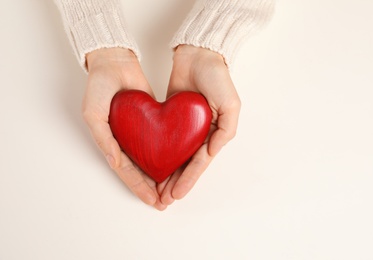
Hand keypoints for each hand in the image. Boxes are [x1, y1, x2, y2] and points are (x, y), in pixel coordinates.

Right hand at [83, 48, 166, 209]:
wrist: (115, 61)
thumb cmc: (99, 86)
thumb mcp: (93, 113)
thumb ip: (103, 138)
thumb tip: (114, 162)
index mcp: (111, 141)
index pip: (126, 170)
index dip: (137, 186)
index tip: (150, 199)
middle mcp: (126, 139)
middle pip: (141, 169)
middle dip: (151, 187)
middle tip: (164, 202)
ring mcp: (140, 130)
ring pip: (152, 158)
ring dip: (161, 175)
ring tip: (173, 190)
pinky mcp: (153, 119)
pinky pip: (161, 139)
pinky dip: (168, 153)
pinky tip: (178, 163)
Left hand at [158, 45, 240, 203]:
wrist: (197, 54)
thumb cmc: (217, 78)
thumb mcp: (231, 105)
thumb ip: (225, 130)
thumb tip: (211, 152)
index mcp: (214, 133)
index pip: (200, 162)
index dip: (189, 179)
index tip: (176, 194)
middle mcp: (199, 133)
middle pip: (186, 164)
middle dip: (176, 182)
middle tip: (163, 200)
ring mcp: (184, 127)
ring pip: (174, 155)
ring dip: (167, 173)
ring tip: (156, 190)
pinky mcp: (170, 117)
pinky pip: (163, 139)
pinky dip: (159, 154)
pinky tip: (150, 164)